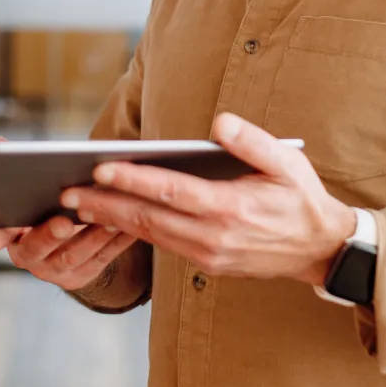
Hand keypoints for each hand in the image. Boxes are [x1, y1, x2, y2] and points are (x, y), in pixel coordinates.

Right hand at [0, 133, 138, 291]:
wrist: (66, 243)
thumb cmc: (42, 206)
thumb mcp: (24, 187)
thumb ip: (9, 163)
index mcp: (8, 234)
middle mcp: (29, 255)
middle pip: (36, 247)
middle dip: (49, 234)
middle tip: (64, 221)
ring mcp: (55, 269)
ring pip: (73, 254)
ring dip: (91, 236)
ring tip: (109, 216)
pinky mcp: (83, 274)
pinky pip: (101, 259)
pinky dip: (115, 242)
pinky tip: (129, 225)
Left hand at [61, 112, 355, 286]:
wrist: (320, 249)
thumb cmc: (301, 198)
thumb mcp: (288, 162)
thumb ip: (253, 142)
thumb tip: (219, 123)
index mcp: (231, 207)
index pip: (171, 192)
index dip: (133, 180)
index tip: (100, 169)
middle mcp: (214, 235)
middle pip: (148, 218)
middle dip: (104, 204)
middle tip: (65, 192)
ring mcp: (208, 253)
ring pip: (150, 234)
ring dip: (111, 220)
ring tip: (77, 205)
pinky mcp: (206, 263)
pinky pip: (162, 244)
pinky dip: (133, 232)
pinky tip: (110, 217)